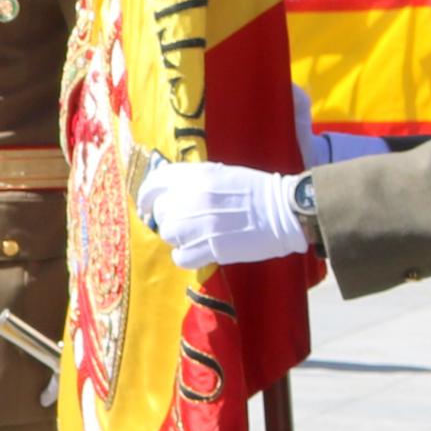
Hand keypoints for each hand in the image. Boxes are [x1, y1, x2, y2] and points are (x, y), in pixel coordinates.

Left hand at [137, 159, 309, 267]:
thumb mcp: (221, 174)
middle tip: (187, 225)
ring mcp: (201, 223)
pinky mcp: (211, 246)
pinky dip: (186, 257)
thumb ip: (194, 181)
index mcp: (197, 175)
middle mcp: (193, 197)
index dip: (146, 195)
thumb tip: (169, 194)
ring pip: (168, 235)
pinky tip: (200, 252)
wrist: (285, 210)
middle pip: (161, 213)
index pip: (156, 181)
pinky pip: (180, 257)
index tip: (146, 205)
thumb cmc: (256, 190)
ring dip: (179, 238)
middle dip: (170, 220)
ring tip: (198, 237)